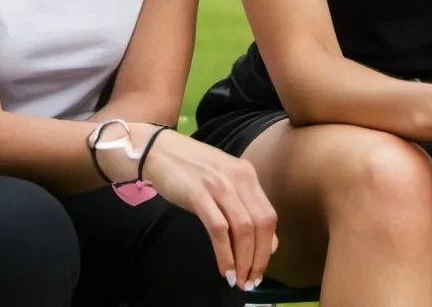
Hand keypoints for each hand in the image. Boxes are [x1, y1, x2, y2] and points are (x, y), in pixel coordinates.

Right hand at [137, 127, 277, 291]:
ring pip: (243, 228)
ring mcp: (219, 185)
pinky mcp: (198, 194)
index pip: (269, 215)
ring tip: (239, 280)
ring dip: (244, 259)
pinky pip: (218, 229)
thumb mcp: (225, 182)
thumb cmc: (194, 169)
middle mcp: (239, 178)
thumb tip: (268, 241)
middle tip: (252, 280)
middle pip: (260, 224)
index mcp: (248, 175)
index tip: (261, 268)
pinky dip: (225, 253)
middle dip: (259, 257)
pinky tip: (224, 269)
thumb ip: (245, 206)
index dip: (269, 246)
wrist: (161, 150)